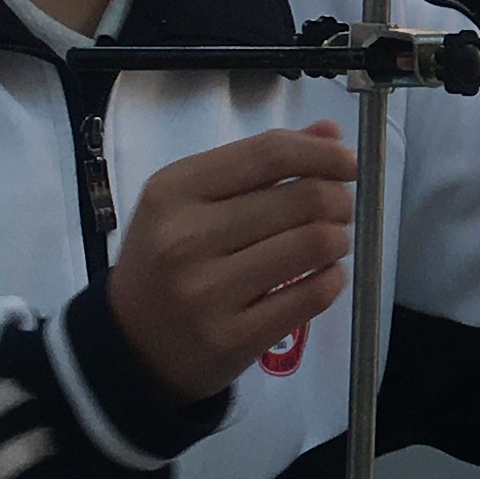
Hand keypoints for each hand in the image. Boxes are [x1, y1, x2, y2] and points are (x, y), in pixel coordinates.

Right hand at [110, 121, 356, 403]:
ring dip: (338, 240)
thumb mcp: (190, 201)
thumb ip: (257, 162)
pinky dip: (332, 279)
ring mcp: (207, 292)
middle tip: (338, 210)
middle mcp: (185, 238)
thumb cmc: (167, 262)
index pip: (269, 154)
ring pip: (315, 244)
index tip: (347, 162)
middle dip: (338, 200)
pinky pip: (313, 296)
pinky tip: (321, 276)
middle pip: (303, 198)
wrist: (132, 345)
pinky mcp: (231, 338)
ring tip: (328, 244)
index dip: (323, 153)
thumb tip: (328, 132)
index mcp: (173, 191)